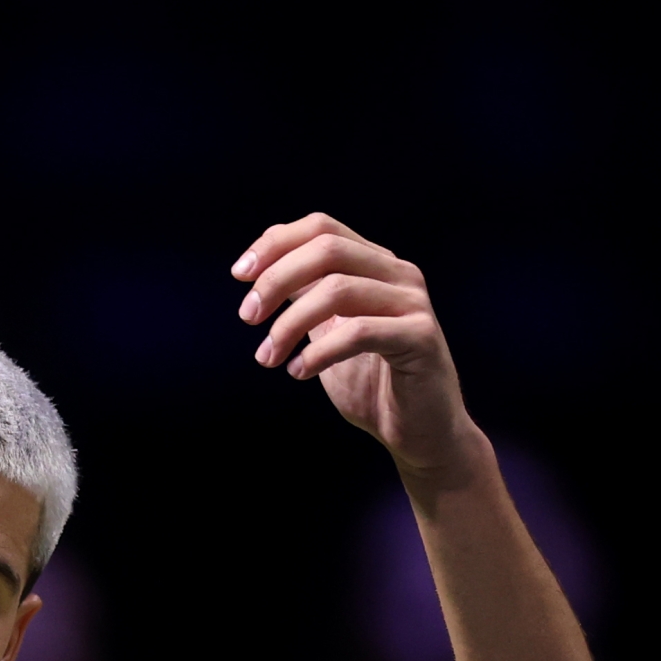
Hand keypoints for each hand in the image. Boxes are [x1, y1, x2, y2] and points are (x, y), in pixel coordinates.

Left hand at [232, 214, 485, 488]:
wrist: (419, 433)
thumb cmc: (371, 384)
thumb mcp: (327, 331)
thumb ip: (305, 297)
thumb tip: (262, 267)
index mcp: (375, 265)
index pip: (322, 227)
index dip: (275, 243)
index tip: (239, 274)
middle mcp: (398, 274)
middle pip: (327, 249)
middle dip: (276, 279)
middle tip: (248, 317)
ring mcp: (413, 303)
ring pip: (338, 289)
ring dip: (290, 323)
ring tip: (268, 357)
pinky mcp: (421, 338)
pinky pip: (359, 331)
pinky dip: (319, 352)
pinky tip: (298, 371)